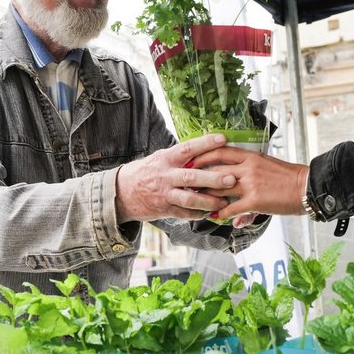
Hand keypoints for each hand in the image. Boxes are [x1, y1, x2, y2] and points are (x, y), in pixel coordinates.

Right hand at [115, 134, 235, 221]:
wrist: (122, 192)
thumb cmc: (146, 172)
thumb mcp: (160, 158)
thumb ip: (180, 156)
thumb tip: (205, 146)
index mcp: (166, 159)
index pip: (188, 148)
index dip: (205, 143)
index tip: (223, 139)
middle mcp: (165, 176)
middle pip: (191, 177)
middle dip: (212, 179)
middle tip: (231, 178)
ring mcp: (164, 194)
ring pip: (189, 199)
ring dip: (208, 201)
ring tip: (224, 201)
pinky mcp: (164, 209)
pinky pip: (184, 213)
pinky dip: (198, 214)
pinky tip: (211, 212)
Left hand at [191, 147, 308, 218]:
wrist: (307, 187)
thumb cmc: (288, 177)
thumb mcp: (266, 165)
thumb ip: (249, 170)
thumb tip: (237, 174)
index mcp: (250, 155)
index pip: (220, 151)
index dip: (202, 155)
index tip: (190, 160)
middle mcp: (248, 167)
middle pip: (214, 169)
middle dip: (198, 177)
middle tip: (186, 182)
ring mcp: (250, 184)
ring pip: (219, 188)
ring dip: (205, 195)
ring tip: (195, 200)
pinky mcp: (255, 201)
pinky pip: (231, 207)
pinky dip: (220, 212)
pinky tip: (213, 215)